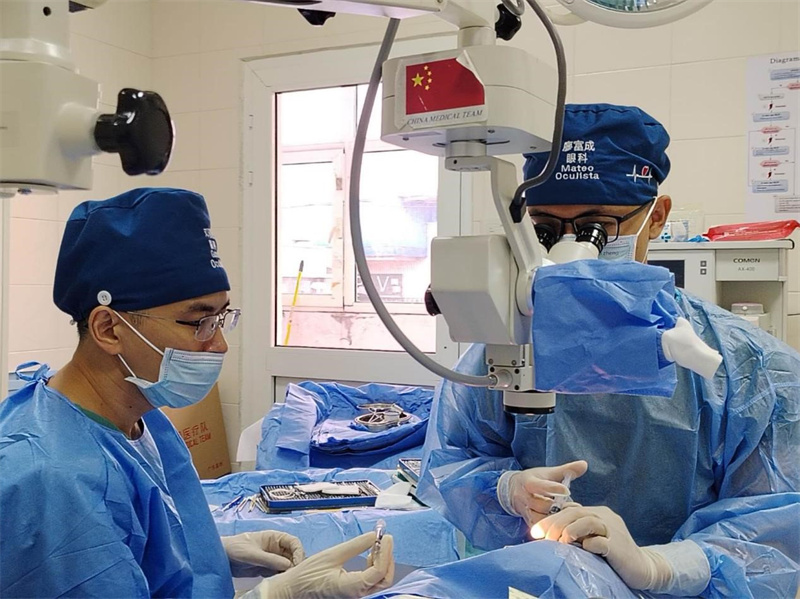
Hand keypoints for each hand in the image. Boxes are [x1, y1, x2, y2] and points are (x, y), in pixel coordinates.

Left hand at [221, 531, 304, 577]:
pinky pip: (280, 573)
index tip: (297, 563)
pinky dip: (282, 578)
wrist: (220, 558)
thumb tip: (288, 565)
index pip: (294, 542)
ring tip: (287, 580)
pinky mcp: (267, 570)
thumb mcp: (252, 554)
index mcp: (274, 537)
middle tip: (293, 575)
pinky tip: (280, 583)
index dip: (299, 552)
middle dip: (296, 564)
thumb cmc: (235, 548)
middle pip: (294, 555)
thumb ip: (269, 559)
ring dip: (289, 572)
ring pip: (288, 565)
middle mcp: (276, 548)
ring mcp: (273, 559)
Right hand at [256, 531, 394, 598]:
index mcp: (351, 587)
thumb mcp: (332, 555)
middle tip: (384, 540)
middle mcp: (356, 594)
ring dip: (382, 561)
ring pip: (379, 581)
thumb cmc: (308, 574)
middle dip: (388, 558)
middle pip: (384, 580)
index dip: (386, 552)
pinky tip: (368, 555)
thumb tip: (374, 536)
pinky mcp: (353, 591)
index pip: (378, 572)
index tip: (385, 536)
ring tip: (375, 545)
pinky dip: (375, 566)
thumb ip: (355, 546)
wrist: (294, 589)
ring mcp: (355, 594)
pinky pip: (371, 581)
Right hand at [502, 460, 586, 526]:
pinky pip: (539, 528)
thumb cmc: (534, 480)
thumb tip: (585, 464)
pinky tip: (564, 528)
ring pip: (539, 519)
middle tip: (575, 507)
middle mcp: (524, 498)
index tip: (567, 491)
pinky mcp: (528, 522)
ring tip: (570, 518)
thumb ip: (566, 470)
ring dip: (555, 520)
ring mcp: (525, 511)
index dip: (553, 488)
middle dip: (557, 507)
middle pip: (540, 505)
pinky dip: (551, 529)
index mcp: (528, 482)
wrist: (512, 490)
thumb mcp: (548, 473)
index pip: (539, 486)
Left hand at [531, 505, 670, 590]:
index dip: (551, 518)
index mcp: (598, 513)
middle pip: (575, 512)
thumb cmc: (614, 555)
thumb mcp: (594, 538)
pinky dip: (588, 544)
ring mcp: (612, 531)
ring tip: (557, 541)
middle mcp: (605, 517)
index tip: (535, 532)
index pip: (570, 509)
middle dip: (554, 523)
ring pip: (587, 521)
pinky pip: (600, 542)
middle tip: (540, 536)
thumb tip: (552, 533)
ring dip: (569, 530)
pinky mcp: (618, 547)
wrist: (643, 568)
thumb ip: (579, 532)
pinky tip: (581, 549)